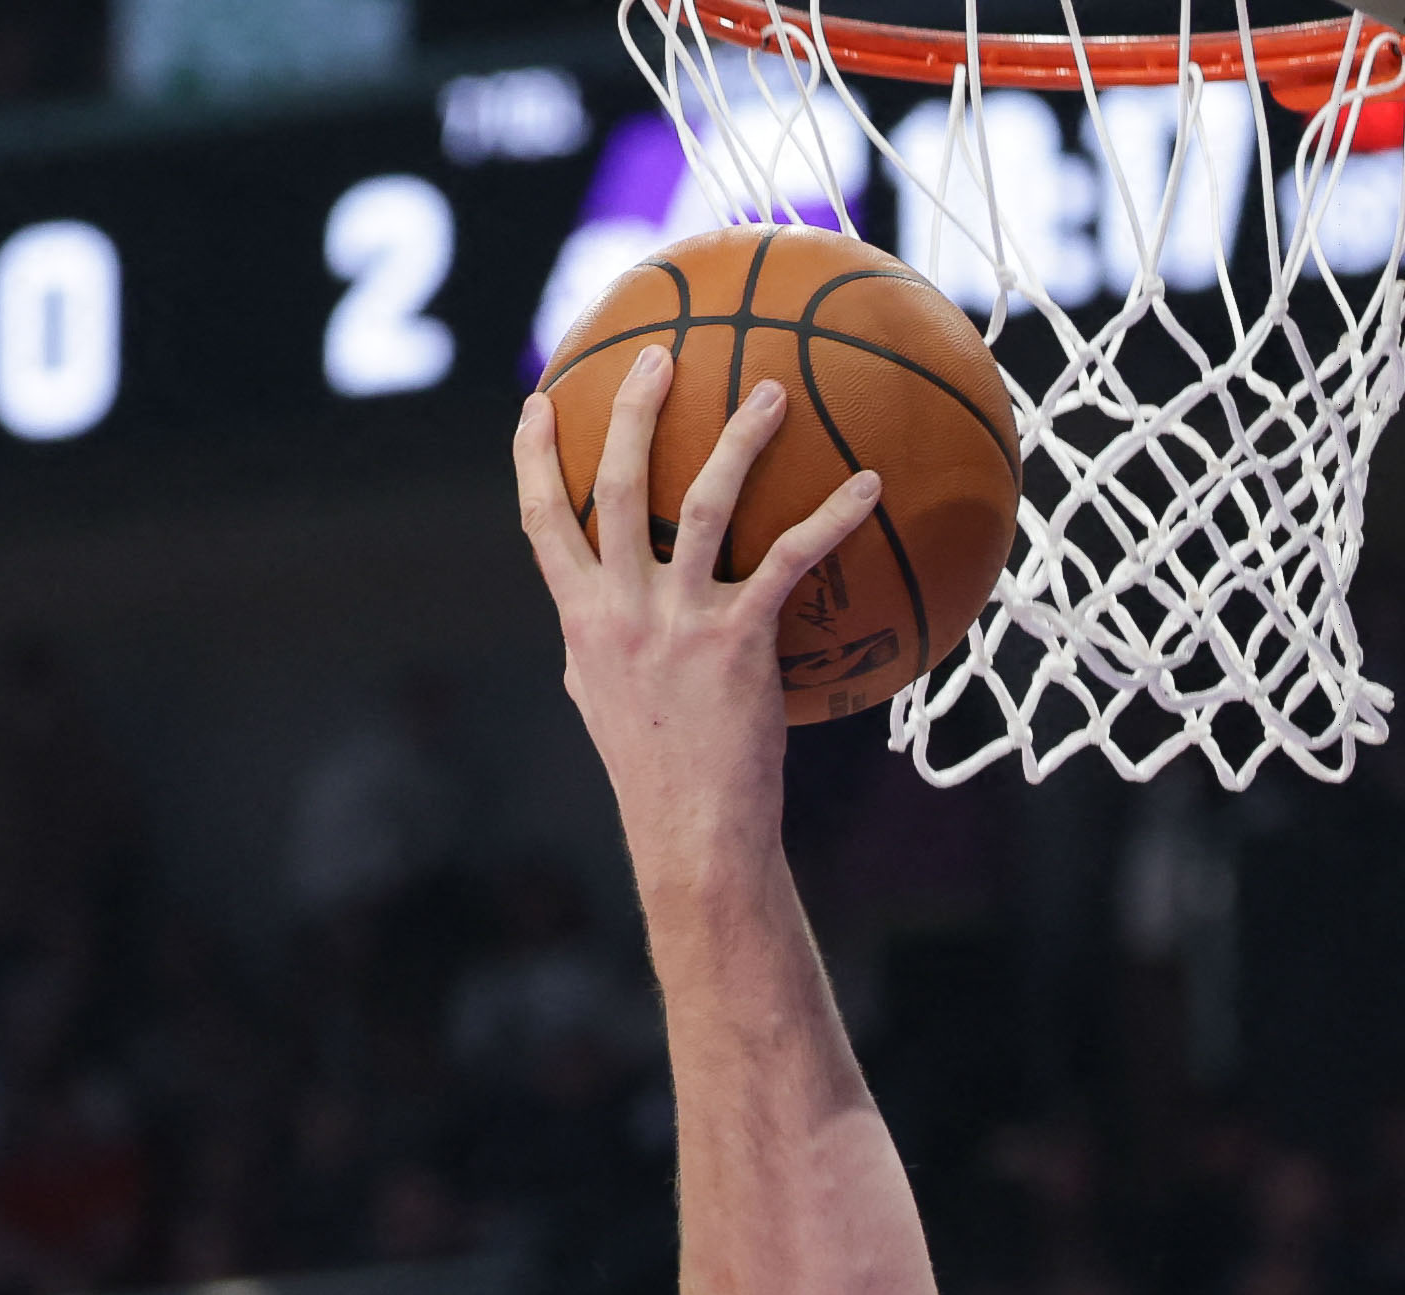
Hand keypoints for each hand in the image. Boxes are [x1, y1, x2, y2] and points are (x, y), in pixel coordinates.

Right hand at [514, 348, 884, 881]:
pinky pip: (789, 561)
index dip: (536, 457)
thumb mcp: (600, 703)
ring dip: (737, 439)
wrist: (692, 830)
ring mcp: (677, 622)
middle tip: (658, 354)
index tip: (540, 403)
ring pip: (703, 504)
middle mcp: (621, 608)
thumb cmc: (653, 772)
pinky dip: (831, 518)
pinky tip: (868, 486)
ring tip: (770, 390)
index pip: (543, 521)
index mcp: (581, 617)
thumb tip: (588, 624)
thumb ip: (592, 648)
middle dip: (634, 411)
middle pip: (618, 485)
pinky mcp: (737, 642)